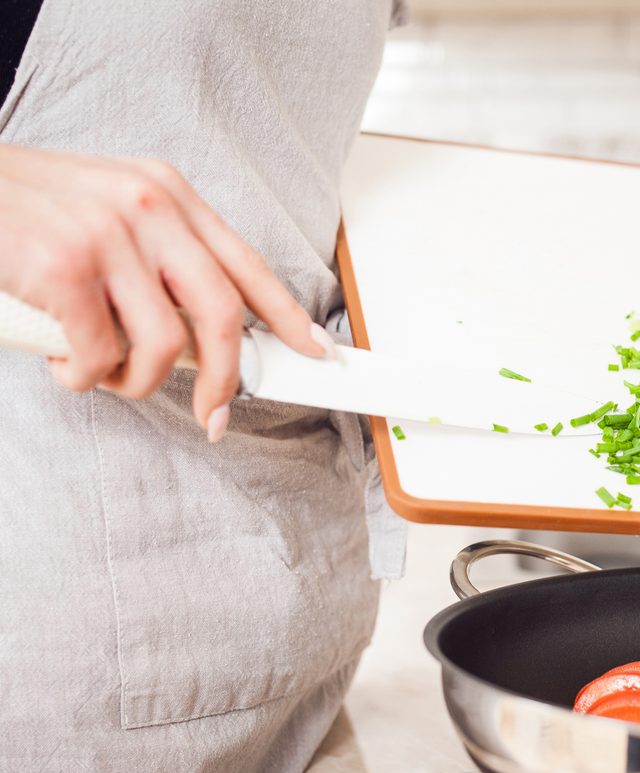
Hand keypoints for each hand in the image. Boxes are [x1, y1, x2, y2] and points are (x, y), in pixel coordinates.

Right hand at [0, 144, 329, 440]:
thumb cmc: (28, 213)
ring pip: (161, 346)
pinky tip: (57, 356)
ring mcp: (106, 234)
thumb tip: (206, 341)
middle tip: (214, 415)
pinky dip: (81, 376)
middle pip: (221, 315)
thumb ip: (161, 266)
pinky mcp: (63, 267)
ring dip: (132, 381)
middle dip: (225, 380)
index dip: (288, 317)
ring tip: (99, 370)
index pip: (247, 265)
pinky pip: (100, 357)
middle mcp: (148, 206)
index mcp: (168, 193)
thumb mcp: (110, 217)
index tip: (315, 352)